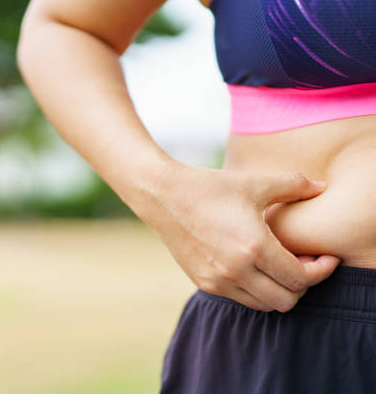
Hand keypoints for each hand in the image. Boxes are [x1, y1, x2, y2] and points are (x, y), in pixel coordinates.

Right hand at [139, 165, 340, 311]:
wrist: (164, 196)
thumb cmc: (210, 187)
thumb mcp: (254, 183)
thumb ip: (293, 185)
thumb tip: (322, 186)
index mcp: (254, 247)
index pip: (300, 278)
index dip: (320, 271)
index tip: (325, 258)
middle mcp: (236, 270)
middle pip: (286, 300)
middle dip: (301, 285)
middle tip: (303, 263)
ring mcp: (217, 280)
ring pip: (264, 305)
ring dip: (278, 290)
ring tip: (279, 266)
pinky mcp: (203, 283)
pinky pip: (240, 299)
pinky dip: (255, 290)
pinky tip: (254, 266)